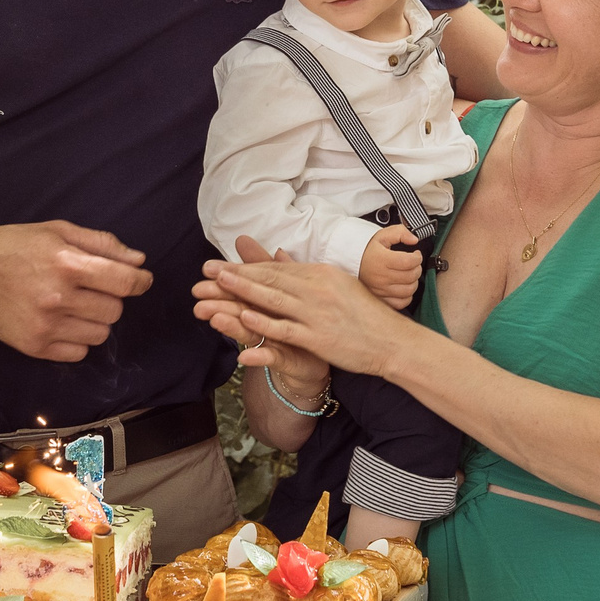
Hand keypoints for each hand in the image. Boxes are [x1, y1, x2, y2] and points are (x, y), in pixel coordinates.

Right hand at [0, 220, 152, 362]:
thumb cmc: (15, 245)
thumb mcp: (58, 230)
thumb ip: (102, 244)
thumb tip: (139, 262)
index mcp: (66, 264)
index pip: (124, 282)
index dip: (140, 281)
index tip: (141, 280)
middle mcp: (57, 297)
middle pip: (115, 311)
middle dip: (111, 298)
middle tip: (90, 288)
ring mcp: (45, 326)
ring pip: (100, 335)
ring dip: (95, 320)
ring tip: (73, 305)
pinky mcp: (33, 346)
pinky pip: (78, 354)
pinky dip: (77, 340)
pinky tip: (61, 322)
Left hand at [198, 249, 419, 378]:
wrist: (391, 341)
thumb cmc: (366, 315)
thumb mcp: (338, 286)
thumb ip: (309, 275)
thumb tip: (284, 259)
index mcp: (321, 274)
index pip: (276, 269)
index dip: (246, 266)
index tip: (221, 263)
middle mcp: (317, 288)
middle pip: (269, 279)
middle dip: (236, 274)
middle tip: (208, 269)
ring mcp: (316, 313)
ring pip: (273, 299)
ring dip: (243, 290)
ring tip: (218, 283)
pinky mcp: (318, 337)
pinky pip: (286, 328)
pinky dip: (265, 322)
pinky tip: (245, 317)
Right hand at [358, 223, 422, 309]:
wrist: (351, 262)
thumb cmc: (368, 249)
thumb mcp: (382, 235)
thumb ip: (400, 232)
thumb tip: (414, 240)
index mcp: (381, 260)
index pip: (409, 262)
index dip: (417, 257)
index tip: (416, 254)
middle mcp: (380, 277)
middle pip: (411, 276)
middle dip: (417, 268)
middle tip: (412, 263)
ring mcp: (380, 290)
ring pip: (409, 290)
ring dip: (413, 281)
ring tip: (409, 273)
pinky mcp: (380, 299)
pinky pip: (401, 303)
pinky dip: (407, 296)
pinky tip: (403, 286)